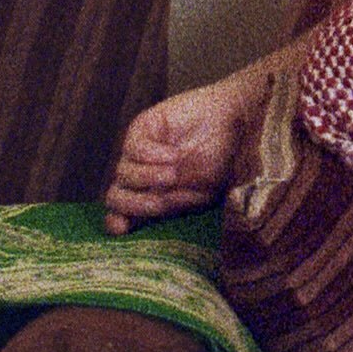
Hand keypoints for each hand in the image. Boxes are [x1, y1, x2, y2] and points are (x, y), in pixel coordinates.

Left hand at [104, 61, 267, 232]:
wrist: (237, 123)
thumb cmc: (223, 160)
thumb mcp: (202, 193)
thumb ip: (172, 205)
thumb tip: (145, 216)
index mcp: (153, 195)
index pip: (122, 213)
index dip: (117, 222)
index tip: (122, 228)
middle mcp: (142, 176)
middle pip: (115, 197)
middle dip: (134, 204)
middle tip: (159, 202)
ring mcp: (140, 152)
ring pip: (123, 173)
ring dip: (148, 178)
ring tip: (174, 173)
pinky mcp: (144, 128)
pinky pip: (133, 148)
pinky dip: (151, 155)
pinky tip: (173, 154)